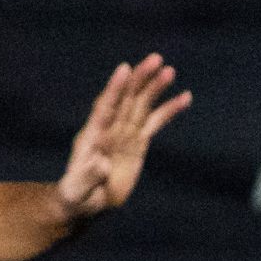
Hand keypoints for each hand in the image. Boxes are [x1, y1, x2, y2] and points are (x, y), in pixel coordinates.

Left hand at [55, 56, 190, 218]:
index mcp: (93, 135)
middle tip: (156, 60)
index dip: (114, 89)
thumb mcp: (77, 190)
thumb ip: (87, 175)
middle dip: (140, 79)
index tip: (125, 70)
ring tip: (170, 71)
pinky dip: (169, 110)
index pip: (105, 107)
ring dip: (155, 88)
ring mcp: (125, 133)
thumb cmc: (77, 195)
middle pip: (127, 98)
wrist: (88, 199)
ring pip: (142, 105)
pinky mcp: (139, 142)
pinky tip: (184, 98)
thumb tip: (101, 164)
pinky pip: (156, 122)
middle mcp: (110, 128)